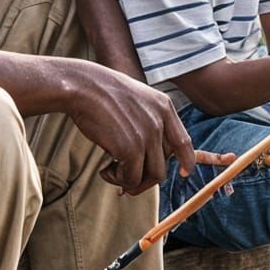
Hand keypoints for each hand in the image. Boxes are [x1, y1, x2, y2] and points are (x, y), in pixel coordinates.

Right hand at [60, 62, 231, 195]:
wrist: (83, 86)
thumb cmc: (101, 93)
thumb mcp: (135, 99)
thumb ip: (148, 120)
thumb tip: (148, 153)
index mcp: (164, 106)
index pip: (183, 141)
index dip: (187, 160)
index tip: (185, 172)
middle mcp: (160, 121)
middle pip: (164, 165)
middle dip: (146, 180)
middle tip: (127, 183)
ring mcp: (148, 136)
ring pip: (152, 176)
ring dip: (132, 182)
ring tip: (112, 173)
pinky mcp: (131, 149)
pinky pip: (131, 178)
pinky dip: (117, 179)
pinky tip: (104, 170)